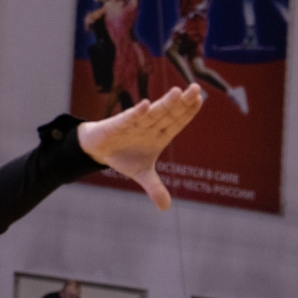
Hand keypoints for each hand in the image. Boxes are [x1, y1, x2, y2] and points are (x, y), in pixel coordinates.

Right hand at [77, 85, 202, 209]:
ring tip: (178, 92)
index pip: (177, 122)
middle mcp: (150, 126)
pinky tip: (147, 105)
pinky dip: (138, 112)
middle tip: (196, 89)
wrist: (98, 150)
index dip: (188, 112)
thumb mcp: (141, 175)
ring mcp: (135, 123)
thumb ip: (155, 188)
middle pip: (169, 113)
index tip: (199, 100)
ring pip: (153, 113)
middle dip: (182, 102)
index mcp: (159, 134)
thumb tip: (166, 208)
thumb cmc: (124, 156)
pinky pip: (130, 117)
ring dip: (165, 103)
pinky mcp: (118, 124)